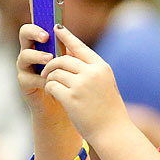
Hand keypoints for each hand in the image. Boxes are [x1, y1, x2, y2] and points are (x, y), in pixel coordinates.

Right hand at [16, 22, 62, 115]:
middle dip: (34, 32)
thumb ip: (68, 49)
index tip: (46, 16)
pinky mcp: (24, 83)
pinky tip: (50, 81)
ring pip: (24, 55)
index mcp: (41, 44)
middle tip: (46, 37)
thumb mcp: (71, 63)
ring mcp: (25, 67)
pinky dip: (40, 78)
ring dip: (37, 56)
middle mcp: (30, 52)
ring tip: (49, 59)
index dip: (37, 16)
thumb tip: (69, 34)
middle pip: (24, 33)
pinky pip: (29, 77)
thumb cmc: (67, 81)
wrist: (62, 106)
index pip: (36, 24)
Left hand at [40, 25, 131, 144]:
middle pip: (63, 59)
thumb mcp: (104, 84)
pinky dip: (49, 89)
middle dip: (52, 64)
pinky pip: (51, 85)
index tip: (57, 28)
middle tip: (47, 71)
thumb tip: (69, 55)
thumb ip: (90, 70)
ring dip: (50, 78)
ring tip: (52, 86)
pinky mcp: (71, 98)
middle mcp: (92, 73)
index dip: (67, 36)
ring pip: (55, 72)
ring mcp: (81, 85)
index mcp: (101, 67)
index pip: (80, 47)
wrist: (113, 132)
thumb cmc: (108, 109)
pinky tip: (54, 96)